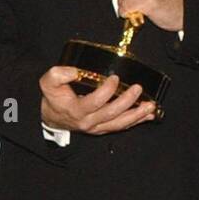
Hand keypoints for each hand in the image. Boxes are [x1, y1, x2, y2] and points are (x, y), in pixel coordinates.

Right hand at [39, 66, 156, 134]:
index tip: (114, 78)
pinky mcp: (103, 129)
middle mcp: (88, 122)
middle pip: (112, 113)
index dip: (107, 90)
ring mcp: (97, 128)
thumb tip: (76, 70)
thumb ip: (58, 74)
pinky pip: (121, 126)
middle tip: (137, 88)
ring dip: (137, 115)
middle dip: (127, 101)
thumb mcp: (48, 83)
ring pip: (120, 123)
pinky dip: (136, 121)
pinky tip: (149, 115)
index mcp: (76, 110)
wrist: (52, 117)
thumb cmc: (54, 98)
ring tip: (150, 106)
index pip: (95, 102)